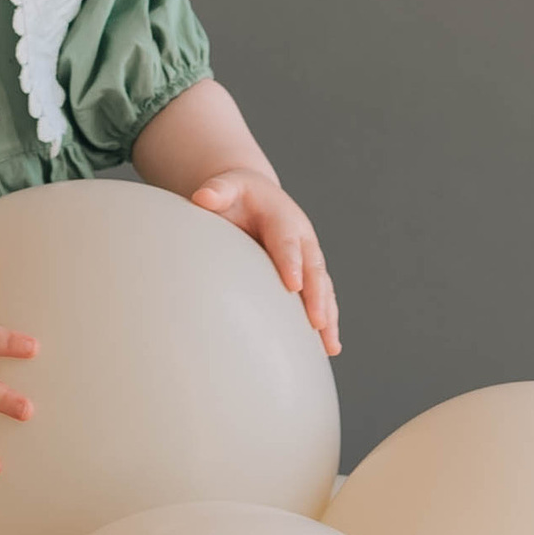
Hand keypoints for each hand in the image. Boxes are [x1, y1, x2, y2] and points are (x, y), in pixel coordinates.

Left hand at [190, 171, 340, 354]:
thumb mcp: (228, 186)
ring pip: (323, 289)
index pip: (287, 242)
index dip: (291, 263)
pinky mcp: (308, 274)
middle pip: (314, 269)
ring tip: (330, 346)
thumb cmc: (239, 195)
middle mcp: (303, 239)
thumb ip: (219, 191)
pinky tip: (328, 348)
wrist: (256, 197)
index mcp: (284, 218)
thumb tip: (203, 198)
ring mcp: (309, 258)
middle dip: (317, 297)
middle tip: (317, 322)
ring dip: (328, 316)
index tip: (293, 285)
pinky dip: (327, 322)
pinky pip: (321, 299)